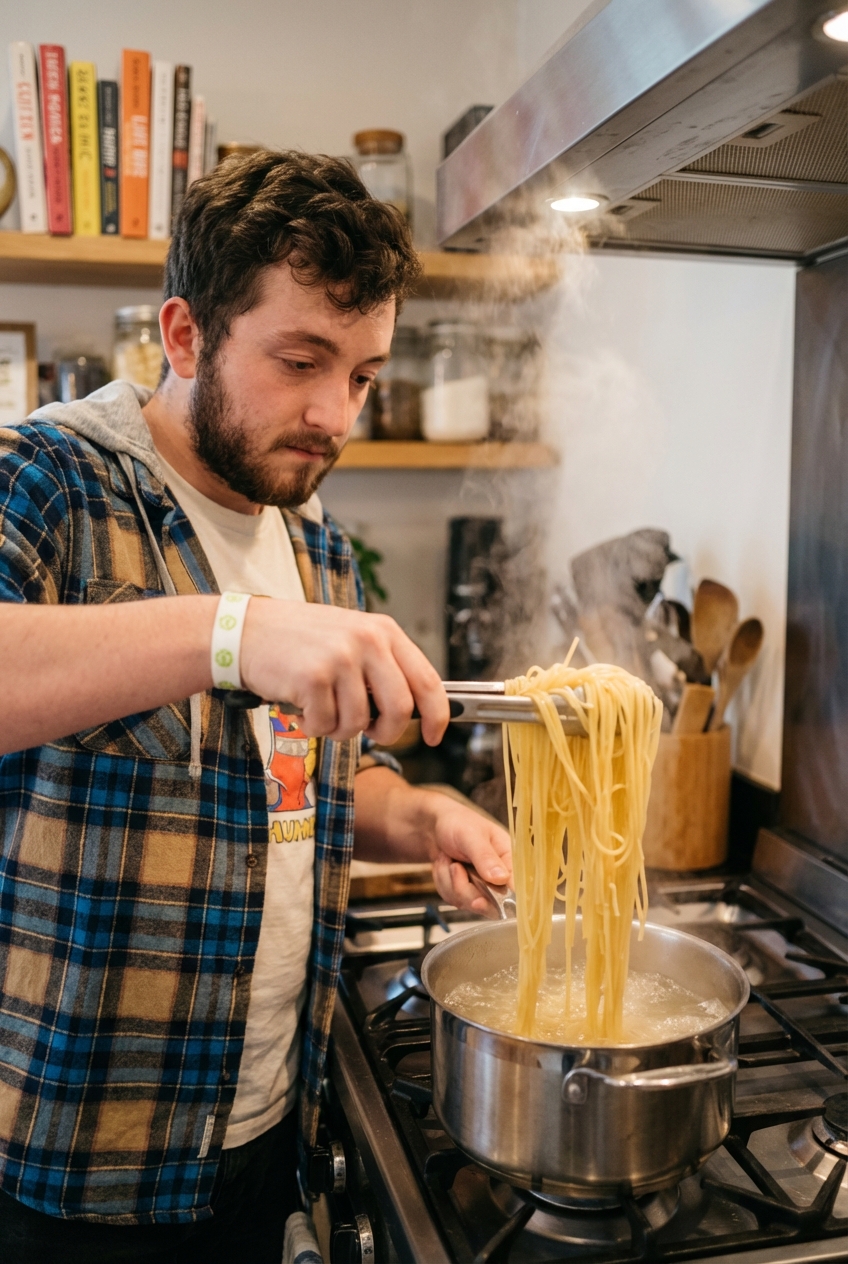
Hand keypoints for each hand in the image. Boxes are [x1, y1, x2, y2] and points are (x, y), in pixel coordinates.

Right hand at [240, 600, 448, 745]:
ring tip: (320, 708)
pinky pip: (326, 725)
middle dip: (385, 732)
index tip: (435, 736)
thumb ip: (382, 667)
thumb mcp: (351, 638)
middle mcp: (367, 641)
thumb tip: (415, 711)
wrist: (246, 631)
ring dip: (338, 728)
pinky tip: (301, 706)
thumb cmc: (300, 641)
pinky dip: (313, 726)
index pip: (427, 680)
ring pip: (359, 723)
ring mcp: (340, 658)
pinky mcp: (313, 677)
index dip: (438, 715)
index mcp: (383, 631)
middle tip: (367, 730)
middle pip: (400, 710)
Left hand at [428, 796, 512, 916]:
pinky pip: (453, 900)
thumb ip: (485, 856)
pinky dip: (443, 882)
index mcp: (509, 859)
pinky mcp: (466, 893)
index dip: (502, 900)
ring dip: (450, 881)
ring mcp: (482, 888)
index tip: (480, 900)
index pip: (515, 888)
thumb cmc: (459, 823)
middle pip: (489, 904)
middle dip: (464, 887)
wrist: (434, 827)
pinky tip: (445, 866)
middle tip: (455, 867)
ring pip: (467, 902)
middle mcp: (499, 878)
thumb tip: (502, 878)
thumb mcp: (471, 836)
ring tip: (449, 859)